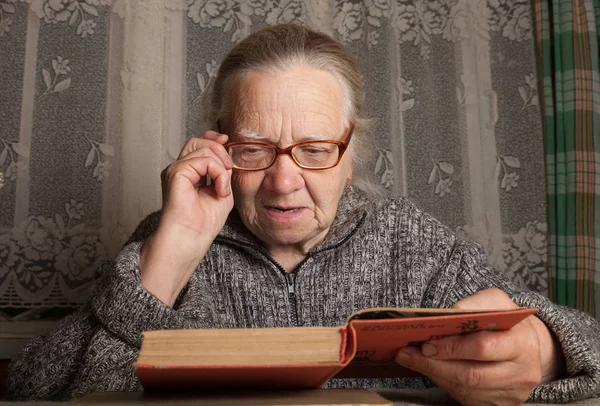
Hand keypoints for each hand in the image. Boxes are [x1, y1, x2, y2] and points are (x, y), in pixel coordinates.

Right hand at [140, 131, 233, 305]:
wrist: (191, 238)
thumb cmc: (204, 222)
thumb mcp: (222, 190)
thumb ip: (223, 171)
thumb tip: (226, 153)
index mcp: (189, 173)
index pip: (198, 144)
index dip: (213, 139)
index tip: (227, 142)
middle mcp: (180, 169)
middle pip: (198, 141)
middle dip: (218, 147)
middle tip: (229, 168)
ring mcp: (176, 170)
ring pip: (201, 147)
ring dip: (220, 165)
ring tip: (222, 187)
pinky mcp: (175, 173)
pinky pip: (203, 161)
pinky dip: (217, 173)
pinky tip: (218, 190)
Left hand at [394, 289, 564, 405]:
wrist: (526, 344)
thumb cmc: (505, 321)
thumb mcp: (494, 301)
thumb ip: (471, 306)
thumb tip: (444, 318)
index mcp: (522, 342)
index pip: (482, 348)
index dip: (451, 347)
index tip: (427, 343)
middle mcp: (522, 371)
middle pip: (471, 374)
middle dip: (435, 363)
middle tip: (410, 353)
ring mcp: (513, 392)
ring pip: (465, 389)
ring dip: (434, 374)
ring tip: (413, 360)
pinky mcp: (501, 404)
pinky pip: (467, 398)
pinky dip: (444, 383)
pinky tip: (431, 369)